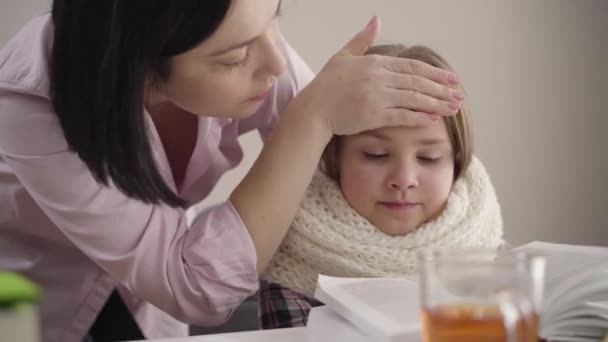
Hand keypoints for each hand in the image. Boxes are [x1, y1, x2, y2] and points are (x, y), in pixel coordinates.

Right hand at [295, 17, 463, 135]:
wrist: (313, 110)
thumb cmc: (326, 85)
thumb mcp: (343, 56)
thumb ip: (362, 40)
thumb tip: (376, 20)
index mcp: (375, 63)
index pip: (412, 66)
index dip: (434, 73)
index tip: (451, 79)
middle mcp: (378, 78)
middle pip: (418, 82)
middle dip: (441, 88)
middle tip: (459, 94)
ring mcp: (377, 97)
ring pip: (414, 98)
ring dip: (437, 103)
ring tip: (454, 107)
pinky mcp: (373, 115)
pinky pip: (402, 115)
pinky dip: (420, 116)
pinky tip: (434, 118)